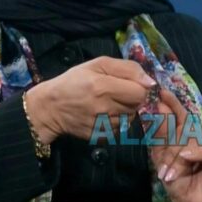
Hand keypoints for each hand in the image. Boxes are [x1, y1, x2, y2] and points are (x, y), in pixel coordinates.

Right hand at [23, 56, 155, 144]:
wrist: (51, 107)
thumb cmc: (75, 81)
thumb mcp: (98, 64)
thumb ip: (127, 69)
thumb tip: (151, 82)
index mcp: (103, 86)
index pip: (140, 92)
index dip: (139, 87)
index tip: (129, 84)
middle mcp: (105, 108)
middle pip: (137, 106)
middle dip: (132, 98)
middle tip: (116, 92)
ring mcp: (103, 125)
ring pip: (130, 118)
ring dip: (125, 110)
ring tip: (108, 103)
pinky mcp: (101, 137)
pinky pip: (121, 129)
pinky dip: (117, 122)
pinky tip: (103, 115)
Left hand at [151, 90, 201, 201]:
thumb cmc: (179, 184)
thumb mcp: (163, 159)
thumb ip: (161, 136)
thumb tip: (154, 110)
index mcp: (189, 133)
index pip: (180, 115)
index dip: (171, 104)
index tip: (160, 93)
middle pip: (185, 127)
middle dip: (170, 147)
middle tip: (164, 167)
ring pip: (194, 139)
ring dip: (179, 157)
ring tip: (171, 174)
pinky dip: (197, 153)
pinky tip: (187, 157)